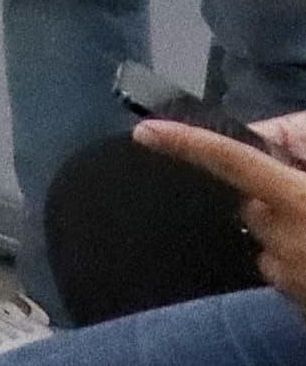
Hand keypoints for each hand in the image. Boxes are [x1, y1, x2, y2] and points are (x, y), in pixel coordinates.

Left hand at [131, 116, 305, 316]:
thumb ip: (303, 148)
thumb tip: (277, 137)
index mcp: (301, 201)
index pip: (234, 162)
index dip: (190, 143)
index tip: (147, 133)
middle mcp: (288, 239)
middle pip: (254, 204)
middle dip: (274, 194)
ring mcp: (292, 277)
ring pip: (269, 242)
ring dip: (290, 233)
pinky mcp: (299, 306)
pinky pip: (285, 275)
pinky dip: (300, 265)